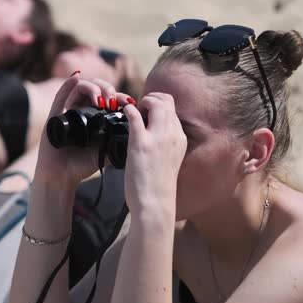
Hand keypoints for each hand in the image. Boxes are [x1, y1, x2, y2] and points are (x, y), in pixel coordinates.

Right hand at [34, 74, 132, 187]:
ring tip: (101, 100)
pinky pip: (61, 94)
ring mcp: (69, 110)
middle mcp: (83, 110)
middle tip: (114, 102)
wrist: (62, 176)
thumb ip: (119, 142)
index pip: (111, 98)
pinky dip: (69, 83)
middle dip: (108, 90)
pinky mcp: (55, 114)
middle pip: (98, 88)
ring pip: (82, 87)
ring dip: (94, 88)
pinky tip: (77, 77)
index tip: (130, 103)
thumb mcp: (106, 151)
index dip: (121, 97)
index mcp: (97, 116)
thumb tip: (137, 133)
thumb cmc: (82, 165)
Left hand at [122, 93, 186, 221]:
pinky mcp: (141, 143)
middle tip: (138, 107)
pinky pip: (134, 115)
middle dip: (151, 98)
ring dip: (141, 101)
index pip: (173, 110)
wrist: (154, 204)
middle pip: (166, 100)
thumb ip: (165, 146)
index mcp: (180, 139)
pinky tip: (122, 113)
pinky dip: (128, 110)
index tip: (147, 112)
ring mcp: (158, 138)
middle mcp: (172, 134)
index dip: (159, 105)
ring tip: (131, 109)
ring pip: (155, 103)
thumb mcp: (170, 161)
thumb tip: (153, 138)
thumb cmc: (158, 187)